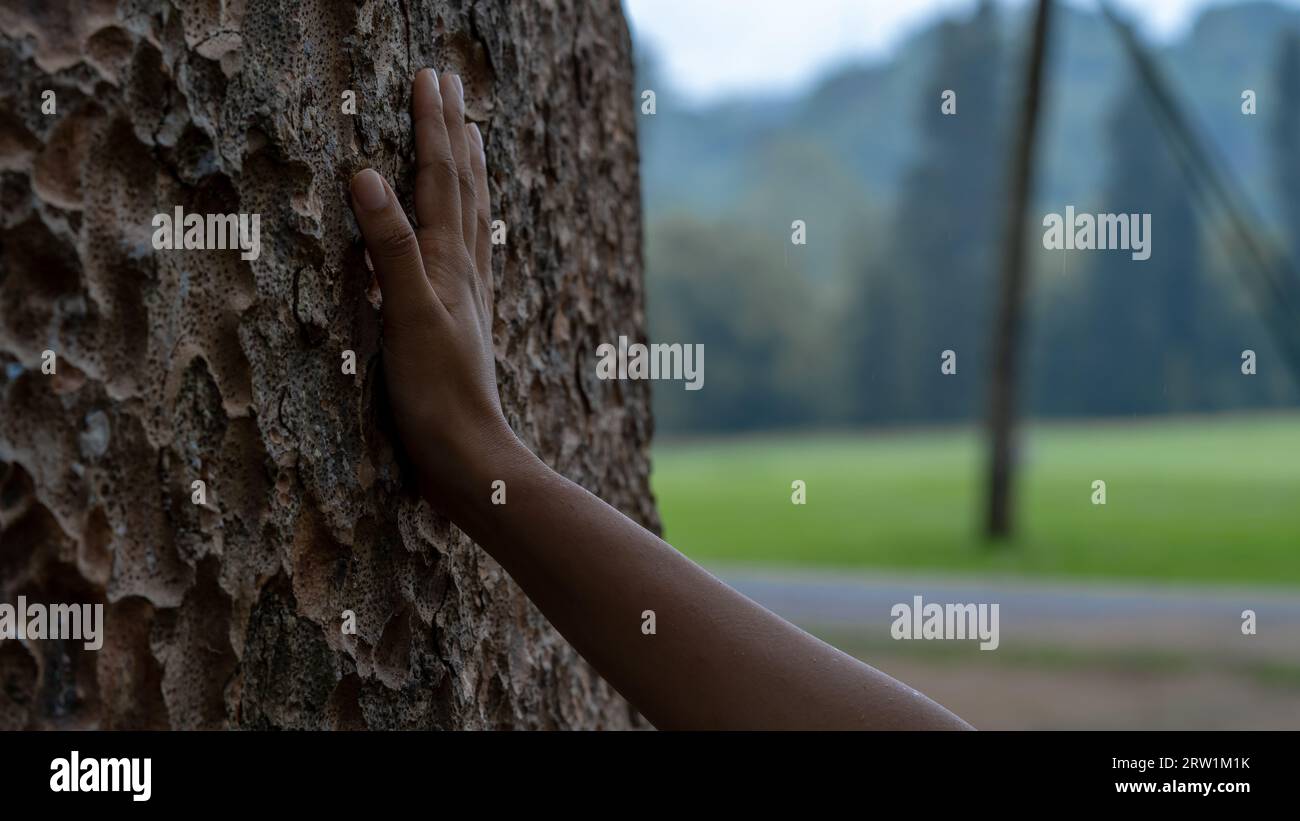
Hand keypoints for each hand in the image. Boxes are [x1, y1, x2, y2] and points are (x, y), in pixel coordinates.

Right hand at [349, 68, 513, 510]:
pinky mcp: (463, 323)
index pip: (441, 177)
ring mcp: (469, 296)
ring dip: (469, 172)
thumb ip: (390, 247)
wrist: (468, 458)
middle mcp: (466, 271)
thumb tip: (367, 175)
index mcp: (450, 262)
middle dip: (454, 133)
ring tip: (471, 140)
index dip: (433, 126)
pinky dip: (469, 225)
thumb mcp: (407, 315)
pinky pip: (471, 255)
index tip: (429, 77)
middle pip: (464, 186)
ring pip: (474, 217)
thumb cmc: (434, 394)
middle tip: (450, 87)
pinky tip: (468, 231)